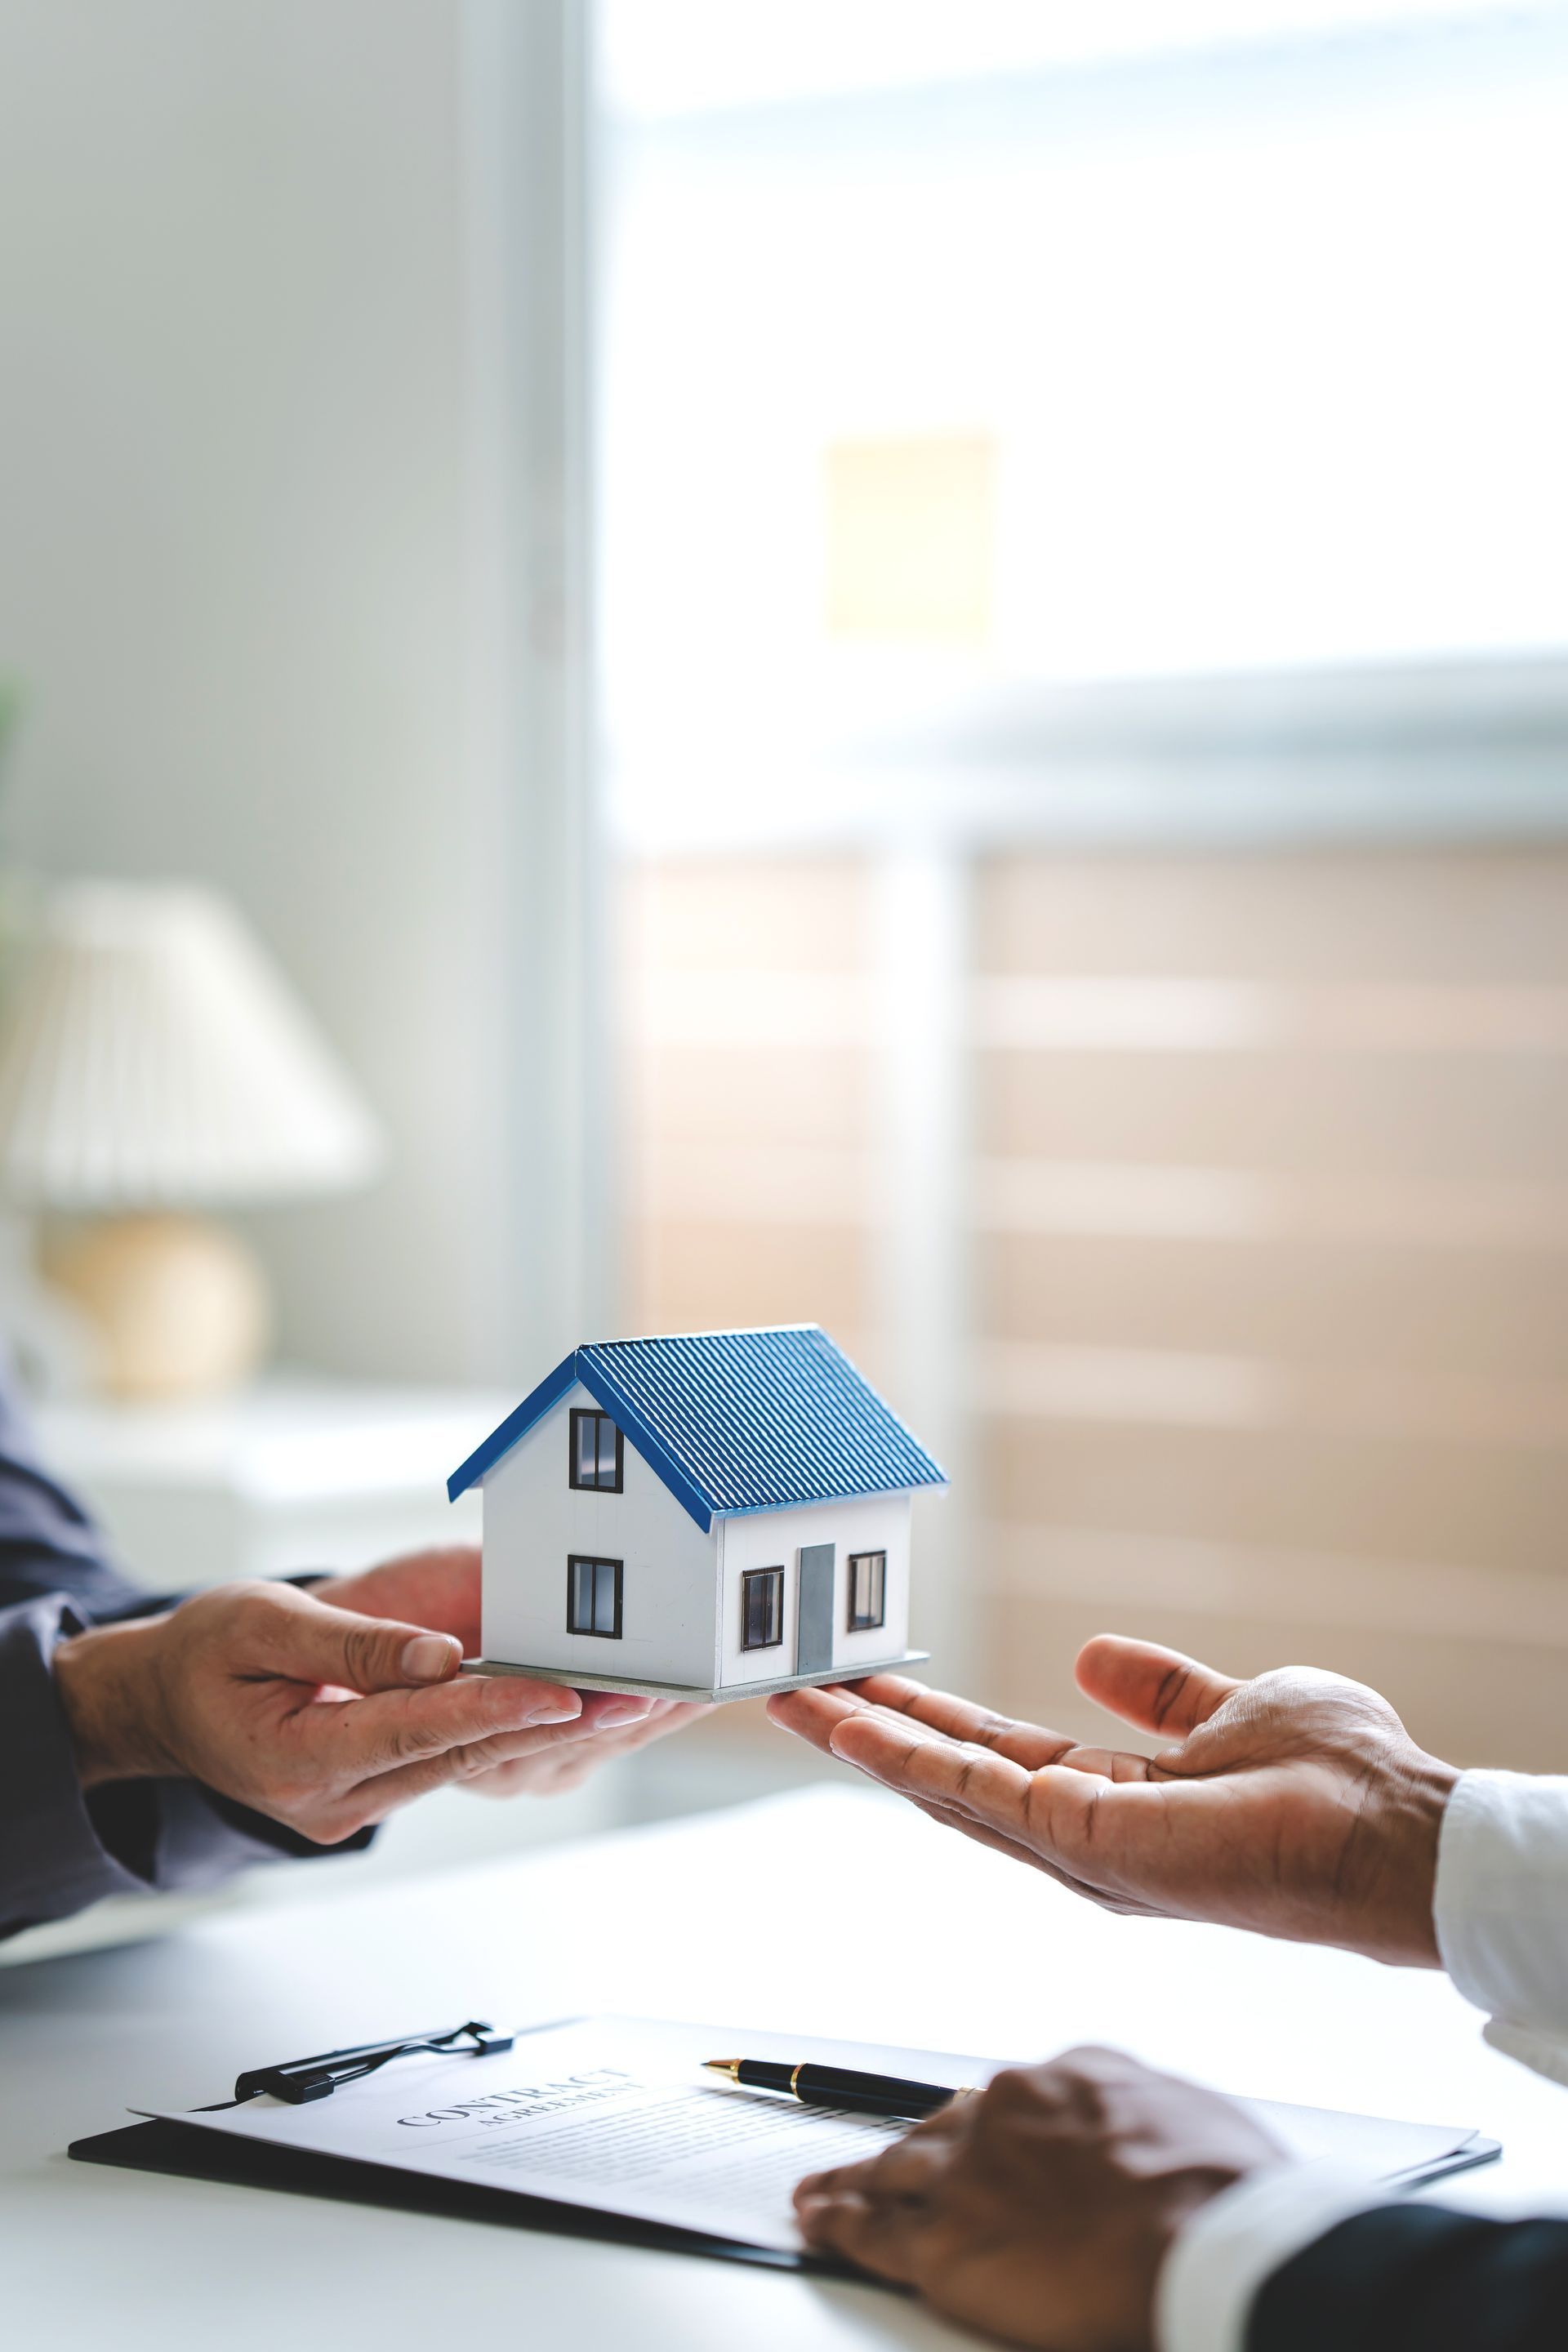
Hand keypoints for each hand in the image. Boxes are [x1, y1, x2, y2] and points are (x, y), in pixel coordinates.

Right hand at [52, 1574, 687, 1840]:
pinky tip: (578, 1710)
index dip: (493, 1709)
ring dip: (549, 1732)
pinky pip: (455, 1759)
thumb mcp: (255, 1623)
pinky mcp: (379, 1789)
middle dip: (551, 1724)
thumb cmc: (201, 1654)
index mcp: (297, 1760)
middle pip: (461, 1756)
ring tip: (632, 1702)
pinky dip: (513, 1731)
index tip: (564, 1694)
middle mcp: (337, 1798)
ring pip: (469, 1763)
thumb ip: (348, 1642)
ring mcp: (359, 1803)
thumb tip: (439, 1655)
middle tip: (637, 1698)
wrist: (163, 1703)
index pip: (415, 1732)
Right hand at [768, 1637, 1459, 1964]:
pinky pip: (979, 1796)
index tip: (868, 1683)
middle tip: (793, 1692)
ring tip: (798, 1701)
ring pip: (947, 1791)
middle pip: (952, 1781)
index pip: (998, 1758)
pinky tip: (859, 1730)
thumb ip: (1159, 1691)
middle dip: (870, 1735)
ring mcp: (1078, 1848)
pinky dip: (911, 1763)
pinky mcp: (1085, 1843)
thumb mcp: (1229, 1706)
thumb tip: (1096, 1655)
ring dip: (869, 1745)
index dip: (929, 1722)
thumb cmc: (1339, 1779)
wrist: (1389, 1827)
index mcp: (1113, 1803)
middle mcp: (1083, 1837)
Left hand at [794, 2047, 1279, 2351]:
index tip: (980, 2140)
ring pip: (893, 2169)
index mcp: (1065, 2077)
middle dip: (912, 2147)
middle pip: (940, 2127)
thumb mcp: (1188, 2114)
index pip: (1010, 2101)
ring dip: (855, 2179)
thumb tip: (1134, 2130)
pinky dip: (838, 2224)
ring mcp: (967, 2175)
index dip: (990, 2129)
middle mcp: (1004, 2111)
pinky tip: (817, 2222)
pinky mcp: (944, 2243)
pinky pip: (872, 2232)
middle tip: (879, 2159)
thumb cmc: (1222, 2190)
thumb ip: (1139, 2113)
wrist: (1205, 2239)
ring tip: (824, 2189)